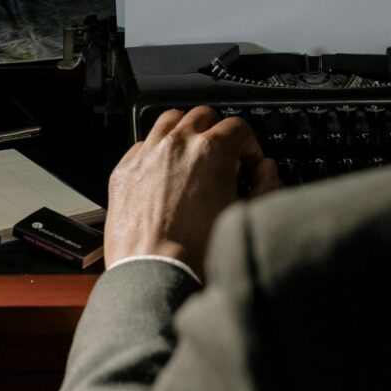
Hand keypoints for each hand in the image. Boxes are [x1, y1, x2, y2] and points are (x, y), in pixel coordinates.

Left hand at [103, 107, 279, 278]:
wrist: (155, 274)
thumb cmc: (196, 253)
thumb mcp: (245, 216)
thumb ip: (265, 185)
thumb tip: (265, 170)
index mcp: (211, 151)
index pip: (238, 126)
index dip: (248, 146)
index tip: (247, 164)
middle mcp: (177, 145)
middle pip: (203, 116)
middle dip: (218, 134)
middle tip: (223, 161)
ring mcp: (147, 154)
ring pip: (169, 121)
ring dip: (185, 134)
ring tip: (192, 160)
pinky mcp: (125, 170)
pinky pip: (143, 144)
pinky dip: (158, 151)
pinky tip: (165, 174)